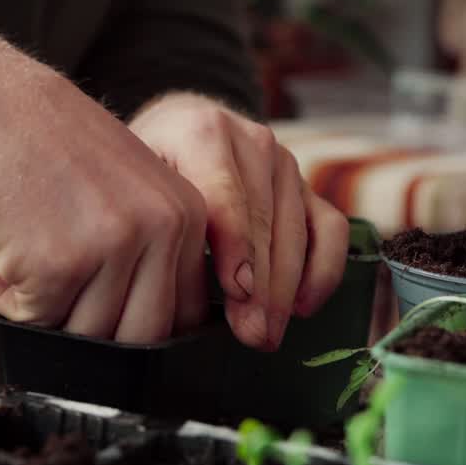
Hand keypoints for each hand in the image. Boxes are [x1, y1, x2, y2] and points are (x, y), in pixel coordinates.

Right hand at [0, 30, 209, 342]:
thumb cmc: (34, 143)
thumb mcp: (122, 183)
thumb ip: (150, 244)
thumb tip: (150, 329)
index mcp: (185, 210)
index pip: (182, 313)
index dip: (130, 324)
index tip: (89, 301)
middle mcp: (160, 227)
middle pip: (139, 335)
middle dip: (88, 329)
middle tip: (48, 286)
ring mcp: (112, 246)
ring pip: (88, 335)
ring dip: (43, 311)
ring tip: (17, 259)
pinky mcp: (59, 264)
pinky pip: (36, 321)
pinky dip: (5, 299)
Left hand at [128, 93, 348, 350]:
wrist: (176, 130)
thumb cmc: (148, 167)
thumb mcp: (134, 181)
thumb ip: (153, 218)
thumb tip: (169, 287)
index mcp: (201, 131)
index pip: (224, 197)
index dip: (235, 248)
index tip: (238, 292)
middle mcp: (251, 140)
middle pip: (264, 221)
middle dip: (261, 286)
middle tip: (252, 334)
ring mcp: (285, 162)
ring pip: (298, 231)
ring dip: (286, 290)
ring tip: (267, 333)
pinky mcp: (308, 185)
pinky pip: (331, 229)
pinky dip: (324, 270)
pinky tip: (302, 307)